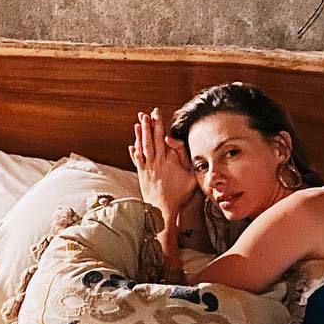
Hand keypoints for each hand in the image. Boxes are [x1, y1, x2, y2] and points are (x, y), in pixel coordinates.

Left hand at [129, 108, 199, 228]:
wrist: (162, 209)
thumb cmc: (179, 195)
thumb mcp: (190, 176)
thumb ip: (184, 156)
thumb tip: (173, 141)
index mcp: (168, 160)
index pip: (162, 137)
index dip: (159, 125)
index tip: (156, 114)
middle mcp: (156, 162)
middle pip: (151, 139)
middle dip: (148, 125)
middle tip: (146, 113)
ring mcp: (147, 168)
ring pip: (142, 147)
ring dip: (140, 134)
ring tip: (138, 123)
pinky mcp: (142, 175)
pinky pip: (137, 160)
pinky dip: (134, 151)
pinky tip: (132, 145)